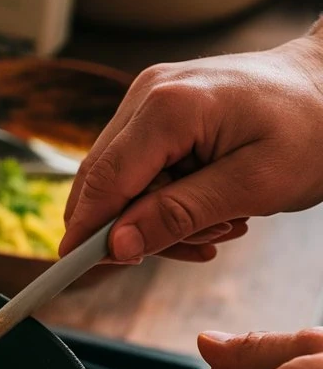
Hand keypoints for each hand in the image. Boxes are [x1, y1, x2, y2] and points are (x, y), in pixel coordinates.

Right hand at [60, 33, 322, 262]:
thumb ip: (179, 216)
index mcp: (169, 107)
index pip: (103, 183)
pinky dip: (164, 202)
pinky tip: (208, 207)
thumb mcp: (253, 186)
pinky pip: (136, 173)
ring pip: (116, 185)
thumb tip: (115, 247)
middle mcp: (146, 95)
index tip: (70, 273)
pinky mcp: (154, 112)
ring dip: (158, 219)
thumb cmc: (313, 129)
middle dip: (136, 229)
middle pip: (101, 185)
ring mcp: (148, 100)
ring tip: (220, 224)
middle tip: (199, 247)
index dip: (85, 233)